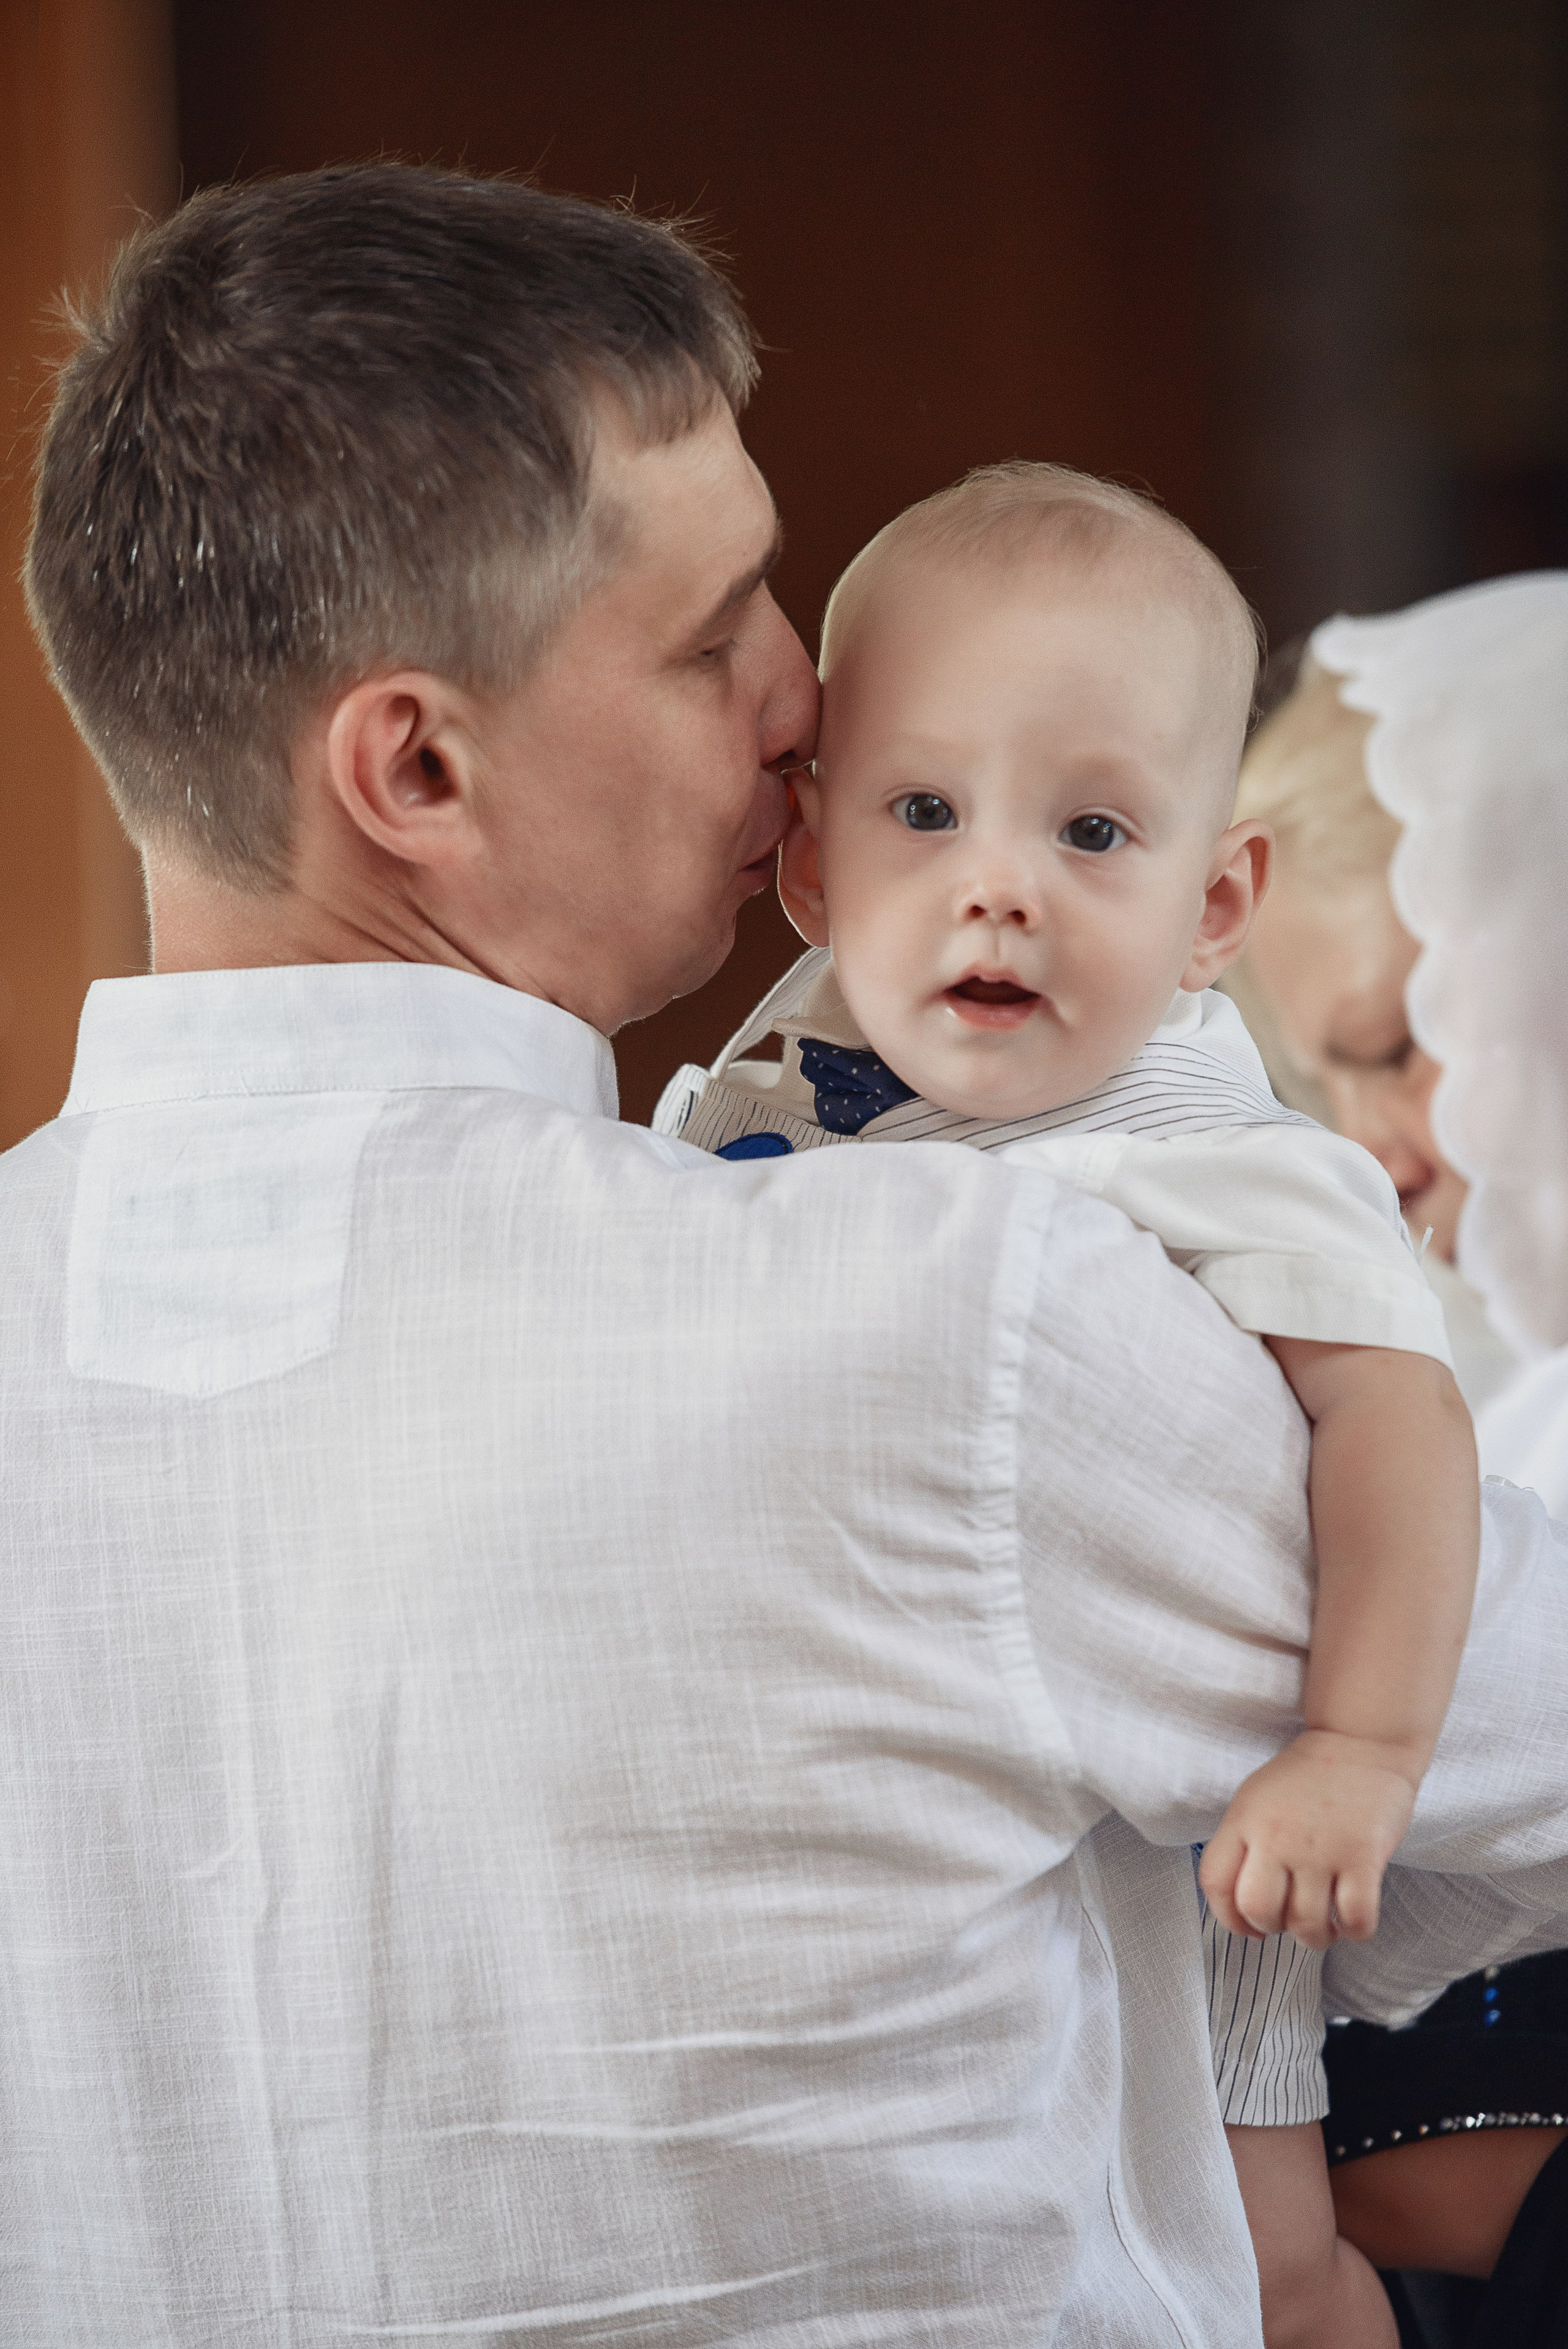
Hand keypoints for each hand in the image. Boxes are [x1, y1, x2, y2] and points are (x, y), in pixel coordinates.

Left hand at [1197, 1730, 1419, 1949]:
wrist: (1362, 1741)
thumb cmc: (1309, 1776)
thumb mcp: (1257, 1798)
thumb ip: (1244, 1842)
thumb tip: (1241, 1902)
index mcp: (1244, 1820)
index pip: (1214, 1882)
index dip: (1228, 1917)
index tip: (1248, 1926)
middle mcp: (1276, 1836)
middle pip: (1257, 1909)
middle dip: (1273, 1927)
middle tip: (1290, 1918)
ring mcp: (1320, 1849)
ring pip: (1306, 1924)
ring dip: (1315, 1936)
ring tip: (1325, 1923)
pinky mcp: (1362, 1857)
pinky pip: (1355, 1919)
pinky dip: (1355, 1931)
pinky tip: (1352, 1917)